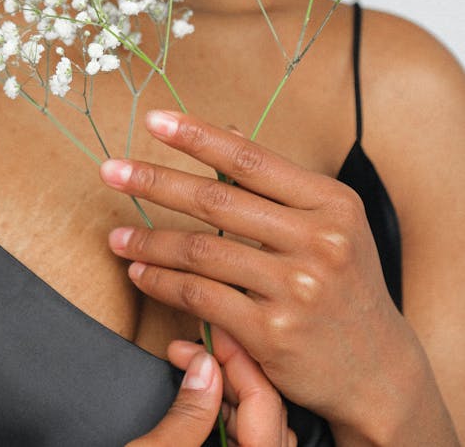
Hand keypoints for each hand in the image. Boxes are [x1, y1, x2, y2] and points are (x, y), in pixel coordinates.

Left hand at [102, 111, 412, 427]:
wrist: (378, 369)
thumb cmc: (344, 284)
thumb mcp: (329, 222)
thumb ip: (277, 182)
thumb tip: (229, 130)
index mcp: (331, 202)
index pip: (252, 159)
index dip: (198, 137)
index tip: (155, 121)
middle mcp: (318, 240)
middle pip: (218, 201)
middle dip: (155, 182)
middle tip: (111, 171)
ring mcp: (296, 289)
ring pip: (202, 252)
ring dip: (149, 242)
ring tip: (116, 237)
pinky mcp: (273, 334)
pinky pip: (201, 298)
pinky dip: (163, 283)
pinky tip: (141, 274)